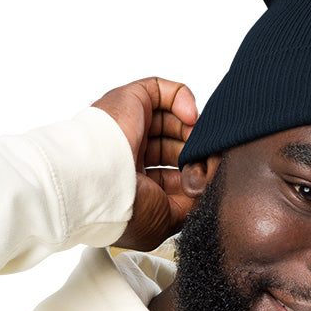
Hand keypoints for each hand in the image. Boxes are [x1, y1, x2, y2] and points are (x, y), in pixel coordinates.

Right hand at [92, 77, 197, 250]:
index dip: (190, 176)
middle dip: (193, 153)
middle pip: (172, 146)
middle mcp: (129, 156)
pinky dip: (182, 99)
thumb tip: (209, 187)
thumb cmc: (123, 208)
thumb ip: (191, 205)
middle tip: (205, 161)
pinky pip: (161, 90)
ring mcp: (128, 128)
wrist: (100, 184)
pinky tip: (189, 117)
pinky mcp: (130, 101)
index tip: (205, 181)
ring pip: (169, 119)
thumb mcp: (166, 220)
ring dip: (190, 129)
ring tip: (198, 142)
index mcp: (133, 186)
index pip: (170, 175)